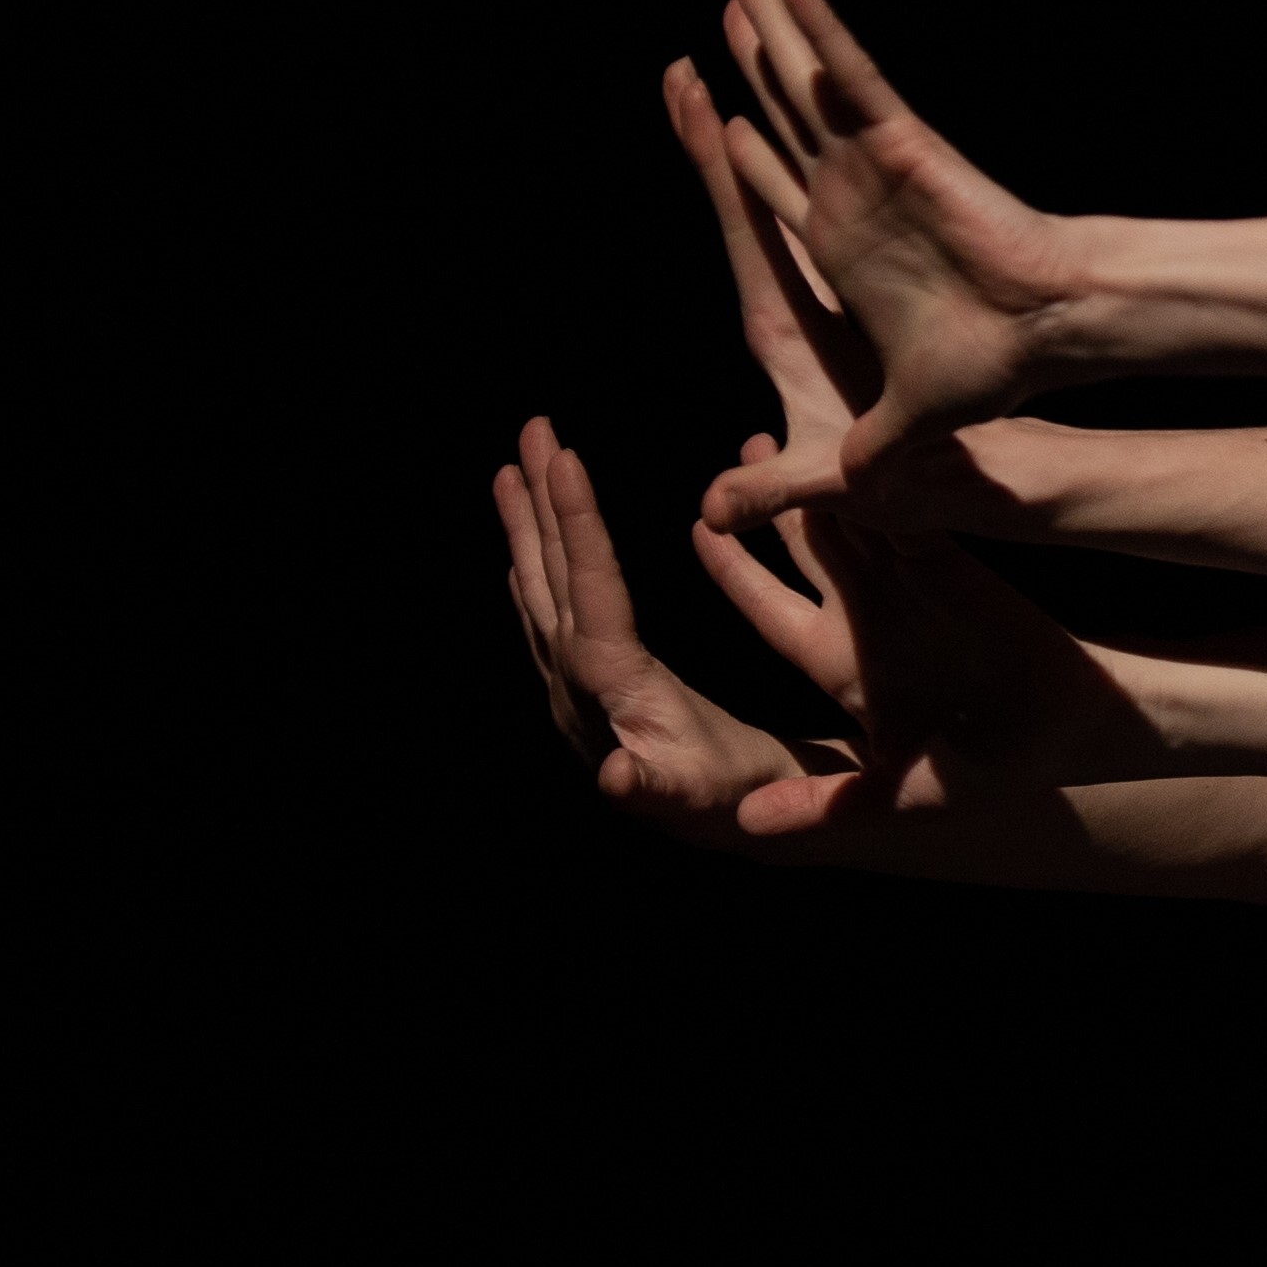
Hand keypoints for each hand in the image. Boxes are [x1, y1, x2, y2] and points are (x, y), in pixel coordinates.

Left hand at [496, 415, 825, 847]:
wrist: (752, 833)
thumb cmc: (754, 806)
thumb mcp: (717, 798)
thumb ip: (659, 789)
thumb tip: (613, 776)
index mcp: (615, 698)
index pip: (589, 597)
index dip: (577, 529)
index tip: (563, 459)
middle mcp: (582, 690)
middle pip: (553, 582)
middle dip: (539, 506)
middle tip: (529, 432)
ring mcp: (582, 691)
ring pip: (547, 593)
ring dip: (532, 528)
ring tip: (512, 470)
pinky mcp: (598, 693)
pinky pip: (559, 615)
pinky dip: (546, 569)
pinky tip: (536, 554)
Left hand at [687, 434, 1152, 831]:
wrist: (1085, 728)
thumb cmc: (1001, 769)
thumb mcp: (905, 796)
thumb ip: (828, 805)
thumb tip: (747, 825)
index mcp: (844, 663)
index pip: (769, 605)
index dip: (731, 569)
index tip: (697, 523)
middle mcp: (873, 614)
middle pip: (805, 546)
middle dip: (769, 500)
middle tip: (742, 445)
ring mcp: (917, 581)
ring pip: (855, 515)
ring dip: (821, 472)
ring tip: (790, 419)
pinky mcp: (959, 558)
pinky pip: (911, 509)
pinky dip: (884, 475)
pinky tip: (860, 435)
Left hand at [688, 0, 1096, 528]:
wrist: (1037, 355)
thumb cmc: (973, 391)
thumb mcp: (862, 447)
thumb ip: (798, 481)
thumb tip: (720, 518)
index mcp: (818, 269)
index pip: (751, 203)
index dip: (720, 157)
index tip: (692, 103)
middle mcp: (836, 205)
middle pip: (772, 118)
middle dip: (743, 63)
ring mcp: (865, 169)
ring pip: (801, 82)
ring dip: (768, 22)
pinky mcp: (899, 148)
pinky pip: (848, 77)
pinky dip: (819, 28)